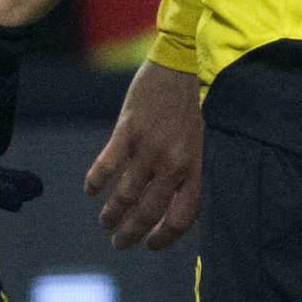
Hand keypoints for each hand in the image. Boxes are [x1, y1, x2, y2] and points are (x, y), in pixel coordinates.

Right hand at [85, 55, 202, 251]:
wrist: (190, 55)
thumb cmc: (206, 96)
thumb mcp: (212, 136)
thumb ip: (199, 166)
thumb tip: (186, 198)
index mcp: (199, 167)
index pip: (181, 217)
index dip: (164, 238)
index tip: (151, 245)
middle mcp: (175, 162)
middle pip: (149, 212)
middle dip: (132, 234)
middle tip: (120, 244)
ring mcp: (150, 146)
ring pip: (125, 195)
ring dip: (112, 215)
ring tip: (105, 223)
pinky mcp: (129, 128)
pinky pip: (107, 164)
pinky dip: (96, 181)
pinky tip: (90, 191)